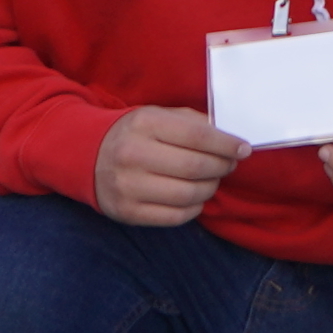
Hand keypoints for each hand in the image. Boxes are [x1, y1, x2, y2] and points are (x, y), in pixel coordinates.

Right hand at [89, 104, 244, 228]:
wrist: (88, 156)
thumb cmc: (135, 134)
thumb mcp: (159, 115)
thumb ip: (193, 123)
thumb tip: (230, 138)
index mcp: (145, 124)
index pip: (198, 136)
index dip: (226, 145)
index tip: (244, 149)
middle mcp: (133, 155)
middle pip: (195, 167)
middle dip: (222, 166)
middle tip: (230, 165)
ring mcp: (127, 186)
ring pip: (188, 194)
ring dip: (210, 188)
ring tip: (212, 180)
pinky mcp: (126, 212)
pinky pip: (175, 217)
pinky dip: (194, 208)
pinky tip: (196, 197)